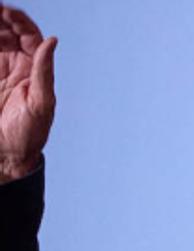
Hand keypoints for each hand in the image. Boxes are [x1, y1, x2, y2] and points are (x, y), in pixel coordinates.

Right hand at [0, 4, 54, 181]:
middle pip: (8, 32)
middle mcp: (18, 66)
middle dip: (0, 19)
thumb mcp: (41, 103)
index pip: (29, 35)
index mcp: (35, 70)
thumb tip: (52, 41)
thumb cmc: (30, 134)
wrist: (7, 155)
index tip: (5, 9)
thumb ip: (44, 71)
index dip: (19, 20)